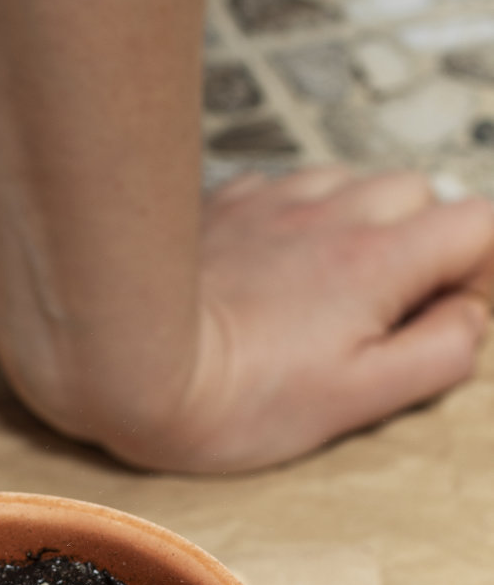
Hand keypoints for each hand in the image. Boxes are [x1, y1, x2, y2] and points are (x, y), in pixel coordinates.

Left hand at [134, 168, 493, 471]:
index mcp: (381, 259)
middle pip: (419, 196)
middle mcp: (335, 211)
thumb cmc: (237, 400)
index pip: (482, 223)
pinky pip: (283, 189)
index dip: (483, 269)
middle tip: (379, 314)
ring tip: (318, 291)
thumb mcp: (359, 400)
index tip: (449, 313)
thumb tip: (469, 315)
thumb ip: (438, 353)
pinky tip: (265, 269)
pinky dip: (293, 219)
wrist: (126, 365)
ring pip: (350, 184)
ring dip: (356, 225)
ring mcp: (275, 199)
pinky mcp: (223, 203)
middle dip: (420, 245)